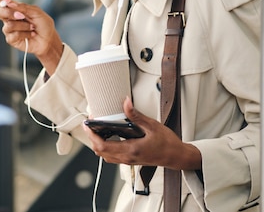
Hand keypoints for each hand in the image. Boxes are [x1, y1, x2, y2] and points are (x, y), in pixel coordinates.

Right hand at [0, 0, 63, 73]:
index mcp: (14, 8)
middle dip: (7, 12)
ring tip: (32, 27)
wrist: (49, 39)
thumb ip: (23, 7)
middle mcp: (9, 17)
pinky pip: (14, 35)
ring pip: (9, 25)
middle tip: (21, 15)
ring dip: (23, 26)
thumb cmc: (43, 24)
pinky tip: (31, 34)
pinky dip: (25, 34)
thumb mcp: (36, 12)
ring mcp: (9, 29)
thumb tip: (10, 3)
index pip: (2, 1)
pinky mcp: (11, 39)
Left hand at [83, 97, 201, 169]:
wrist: (176, 156)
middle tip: (90, 125)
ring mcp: (128, 160)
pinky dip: (106, 147)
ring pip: (105, 155)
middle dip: (92, 138)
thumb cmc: (167, 143)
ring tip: (97, 129)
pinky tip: (108, 136)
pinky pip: (112, 156)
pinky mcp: (130, 160)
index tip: (87, 125)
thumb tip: (126, 103)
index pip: (103, 145)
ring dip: (98, 143)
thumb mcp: (152, 125)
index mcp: (131, 150)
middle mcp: (127, 158)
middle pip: (100, 151)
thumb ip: (136, 115)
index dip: (92, 135)